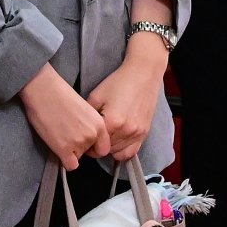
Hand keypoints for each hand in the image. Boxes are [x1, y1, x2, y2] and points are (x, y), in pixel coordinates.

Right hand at [20, 65, 109, 169]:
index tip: (87, 144)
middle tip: (69, 136)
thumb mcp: (85, 109)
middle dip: (82, 149)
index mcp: (99, 124)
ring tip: (60, 135)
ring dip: (70, 151)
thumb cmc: (60, 95)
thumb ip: (90, 124)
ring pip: (78, 157)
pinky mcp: (63, 149)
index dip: (95, 147)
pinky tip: (58, 148)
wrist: (44, 91)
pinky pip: (70, 165)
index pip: (104, 148)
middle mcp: (91, 135)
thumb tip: (86, 135)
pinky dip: (64, 160)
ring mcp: (78, 143)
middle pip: (90, 153)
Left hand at [87, 33, 166, 162]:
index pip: (95, 143)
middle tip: (93, 138)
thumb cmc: (119, 82)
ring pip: (117, 152)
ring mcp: (137, 133)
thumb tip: (82, 129)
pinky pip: (131, 152)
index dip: (87, 143)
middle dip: (97, 146)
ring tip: (105, 138)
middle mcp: (126, 131)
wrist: (143, 74)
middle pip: (106, 150)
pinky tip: (117, 142)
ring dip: (109, 149)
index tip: (84, 138)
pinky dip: (122, 151)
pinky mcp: (145, 133)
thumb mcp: (96, 95)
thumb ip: (88, 115)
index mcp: (112, 122)